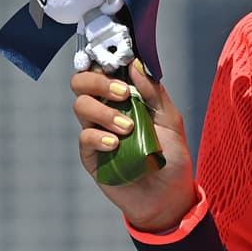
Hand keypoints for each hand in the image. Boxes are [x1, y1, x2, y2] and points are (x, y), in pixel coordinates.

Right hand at [71, 60, 197, 230]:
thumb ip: (153, 91)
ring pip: (81, 105)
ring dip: (104, 112)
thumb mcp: (170, 118)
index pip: (104, 69)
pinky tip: (117, 144)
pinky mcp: (91, 155)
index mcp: (125, 95)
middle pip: (82, 82)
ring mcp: (97, 131)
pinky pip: (85, 137)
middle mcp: (107, 108)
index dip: (102, 57)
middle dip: (98, 81)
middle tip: (122, 94)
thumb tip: (136, 65)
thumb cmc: (169, 154)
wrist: (167, 194)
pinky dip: (100, 136)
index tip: (114, 57)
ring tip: (128, 128)